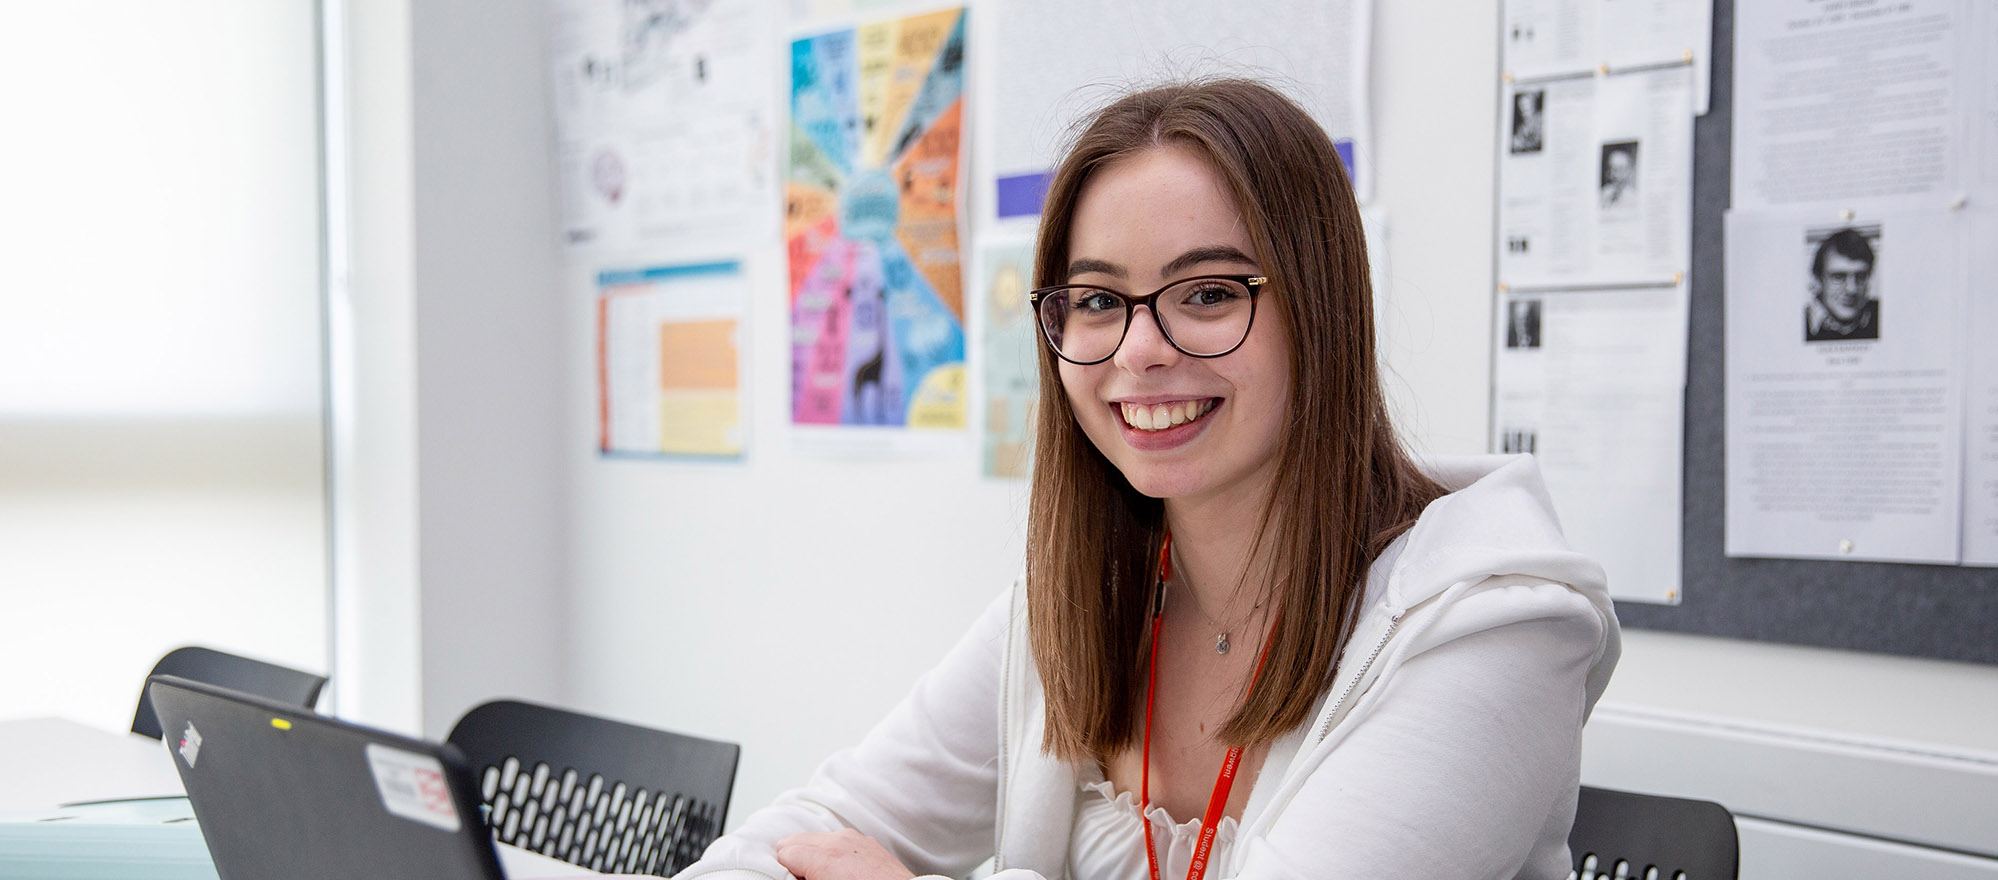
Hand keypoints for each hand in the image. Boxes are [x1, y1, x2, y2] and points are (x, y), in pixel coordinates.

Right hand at [774, 829, 916, 879]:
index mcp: (825, 857)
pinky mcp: (866, 842)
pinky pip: (838, 840)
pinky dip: (832, 852)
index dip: (785, 871)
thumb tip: (791, 876)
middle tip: (804, 879)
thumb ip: (803, 879)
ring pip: (816, 838)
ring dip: (812, 854)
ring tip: (823, 876)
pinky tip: (840, 871)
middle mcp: (838, 841)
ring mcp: (854, 839)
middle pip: (795, 839)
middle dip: (794, 859)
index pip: (784, 853)